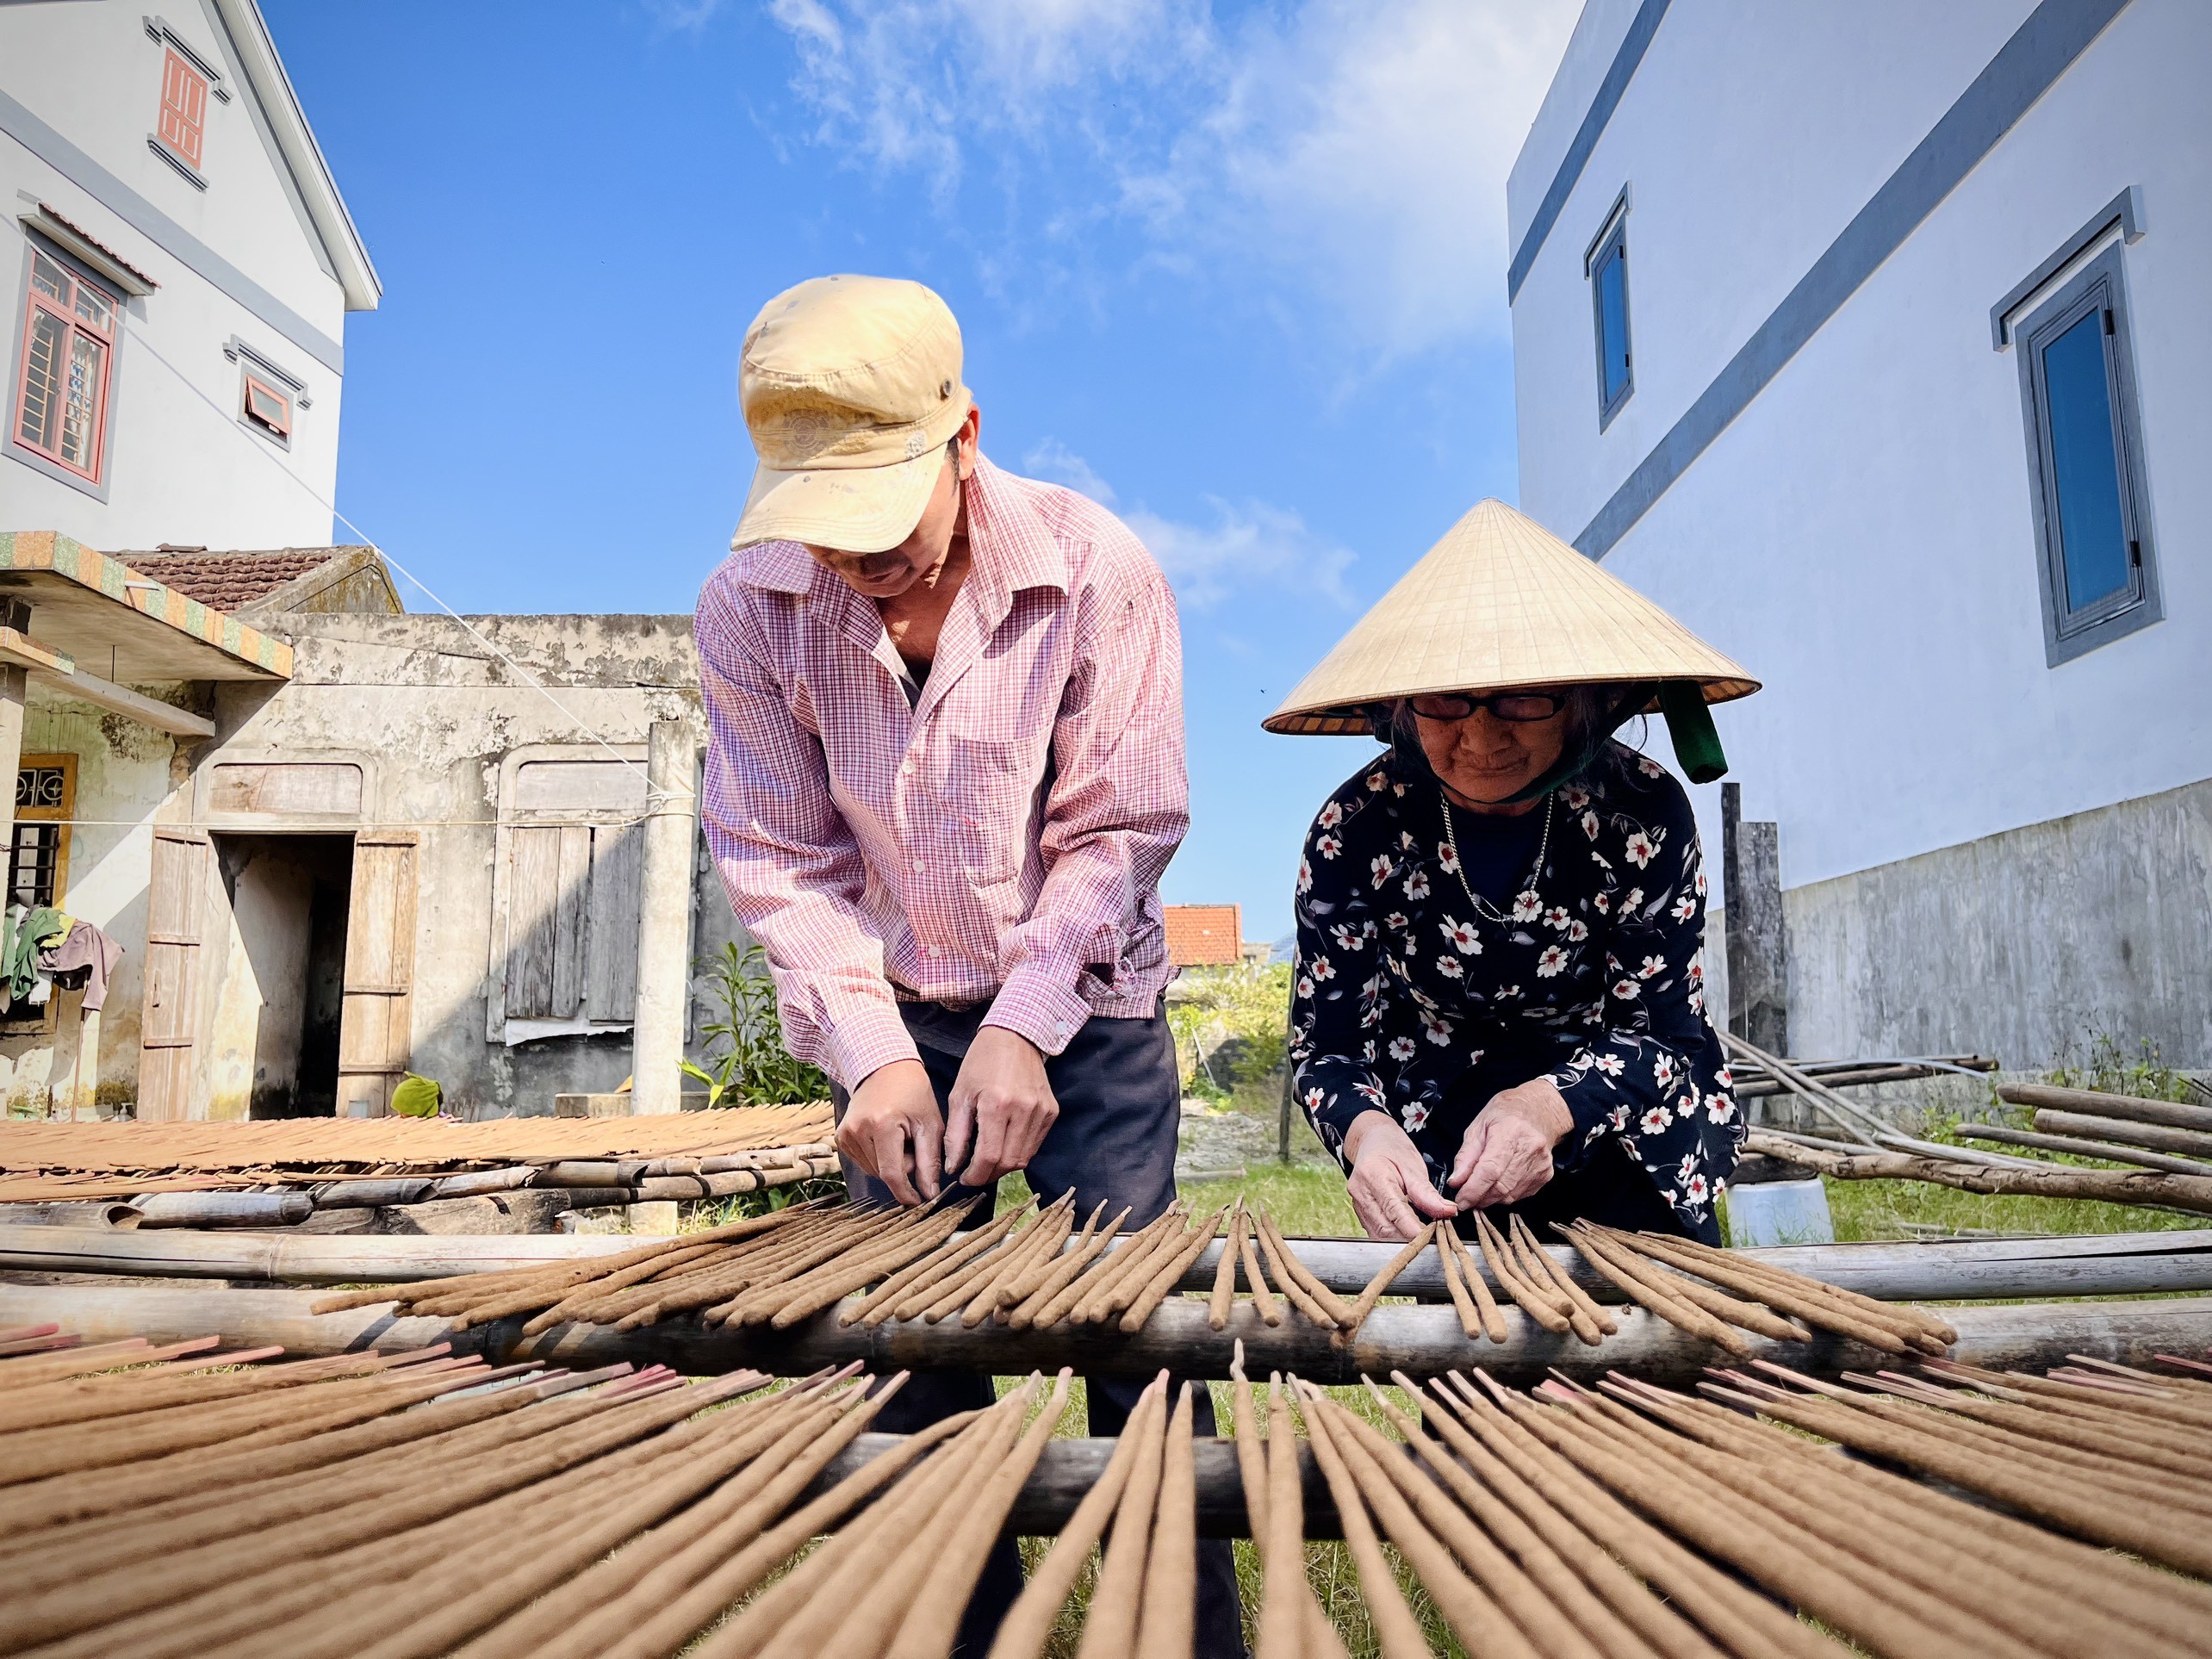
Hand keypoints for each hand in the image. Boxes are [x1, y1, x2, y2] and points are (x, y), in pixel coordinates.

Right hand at [837, 1059, 943, 1205]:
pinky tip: (886, 1138)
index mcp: (881, 1125)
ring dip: (891, 1163)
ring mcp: (845, 1134)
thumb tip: (929, 1194)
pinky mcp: (840, 1137)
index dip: (907, 1193)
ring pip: (874, 1171)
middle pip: (883, 1173)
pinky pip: (864, 1162)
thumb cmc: (912, 1092)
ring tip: (900, 1137)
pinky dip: (879, 1157)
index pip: (892, 1174)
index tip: (920, 1201)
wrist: (884, 1068)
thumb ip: (930, 1161)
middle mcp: (857, 1130)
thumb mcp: (930, 1124)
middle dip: (903, 1168)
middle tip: (913, 1143)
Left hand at [945, 1026, 1059, 1187]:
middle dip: (989, 1174)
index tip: (965, 1178)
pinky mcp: (1051, 1111)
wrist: (1015, 1037)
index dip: (976, 1175)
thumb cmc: (981, 1063)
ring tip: (988, 1159)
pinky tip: (1005, 1142)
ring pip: (1024, 1158)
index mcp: (996, 1104)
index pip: (989, 1157)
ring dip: (1004, 1165)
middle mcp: (1023, 1109)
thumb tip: (953, 1167)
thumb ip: (955, 1135)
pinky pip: (1035, 1144)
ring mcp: (1041, 1111)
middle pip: (1009, 1162)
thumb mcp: (959, 1095)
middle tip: (975, 1172)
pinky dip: (1019, 1151)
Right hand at [1341, 1111, 1458, 1241]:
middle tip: (1433, 1240)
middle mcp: (1361, 1192)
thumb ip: (1428, 1193)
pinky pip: (1376, 1232)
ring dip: (1401, 1241)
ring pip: (1379, 1235)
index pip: (1394, 1209)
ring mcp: (1357, 1204)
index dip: (1413, 1229)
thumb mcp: (1413, 1165)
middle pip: (1385, 1227)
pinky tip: (1408, 1234)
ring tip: (1423, 1239)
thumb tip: (1447, 1212)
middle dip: (1409, 1239)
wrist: (1372, 1141)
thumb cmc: (1392, 1149)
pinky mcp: (1360, 1213)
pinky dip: (1394, 1237)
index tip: (1431, 1238)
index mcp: (1373, 1174)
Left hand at [1448, 1079, 1573, 1209]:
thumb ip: (1466, 1156)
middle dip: (1479, 1197)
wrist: (1539, 1111)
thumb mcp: (1478, 1127)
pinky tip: (1498, 1182)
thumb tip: (1456, 1182)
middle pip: (1500, 1186)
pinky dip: (1504, 1194)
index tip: (1461, 1200)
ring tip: (1480, 1188)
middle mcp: (1530, 1148)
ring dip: (1490, 1198)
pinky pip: (1519, 1195)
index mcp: (1510, 1131)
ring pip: (1510, 1195)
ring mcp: (1540, 1163)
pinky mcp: (1545, 1175)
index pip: (1490, 1170)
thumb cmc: (1506, 1115)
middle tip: (1466, 1197)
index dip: (1473, 1190)